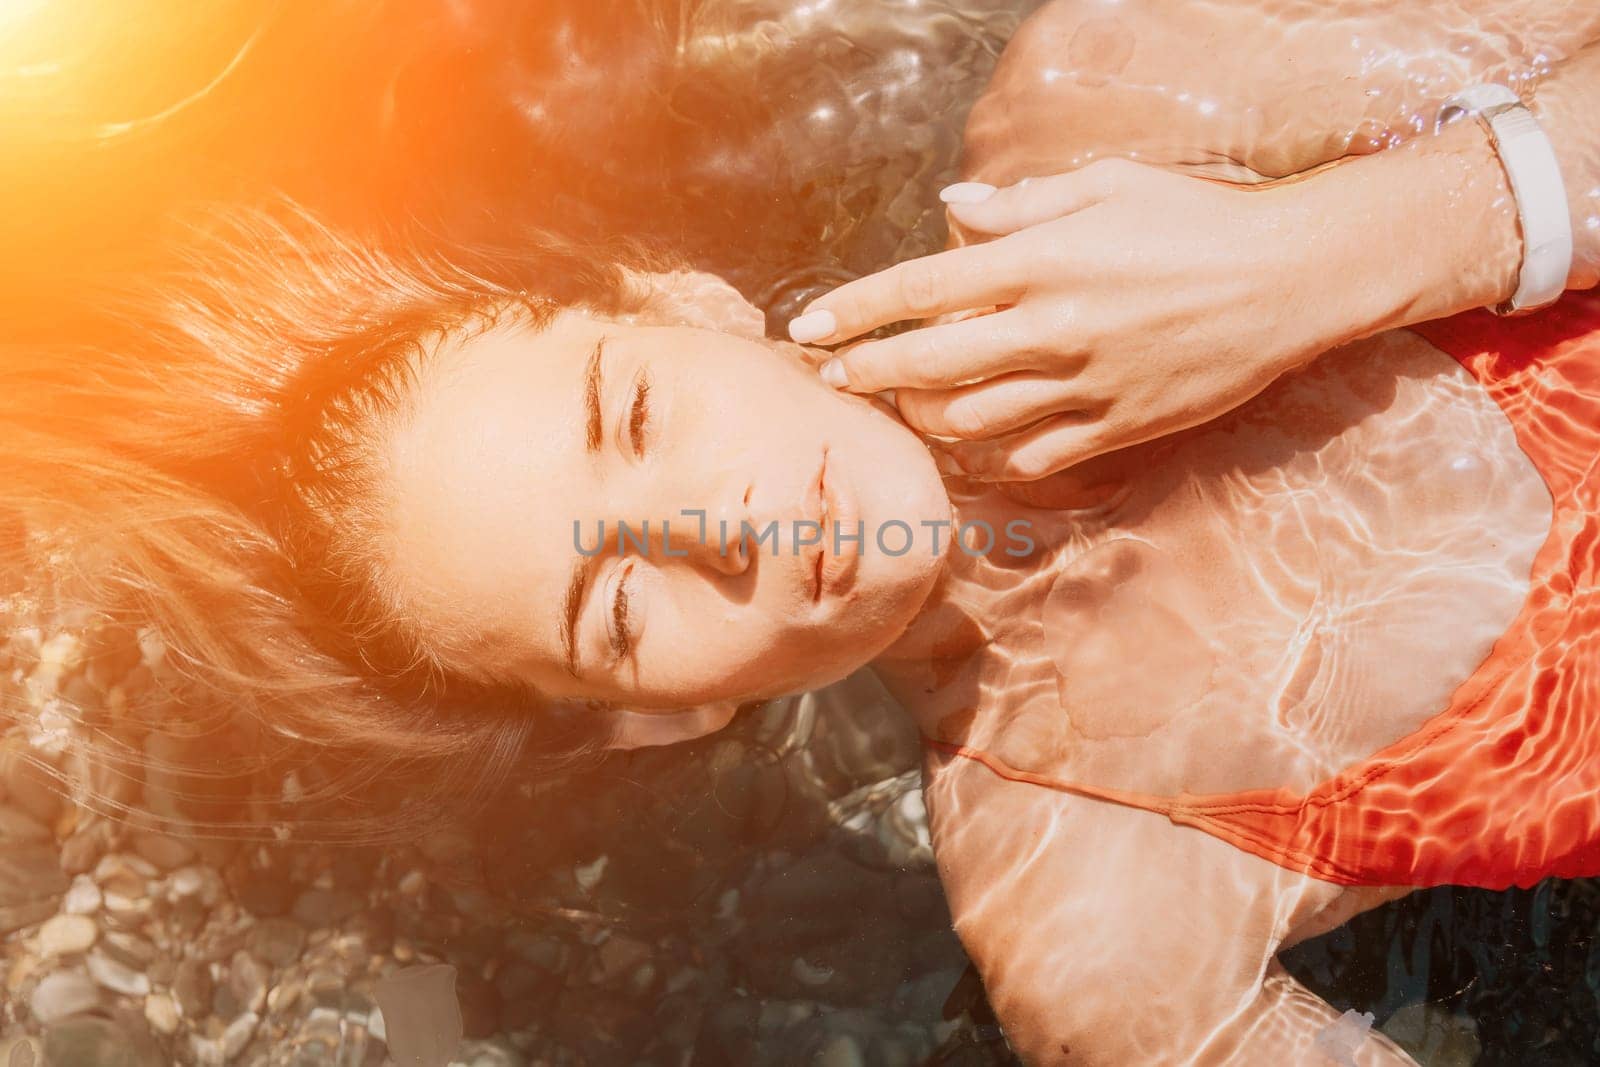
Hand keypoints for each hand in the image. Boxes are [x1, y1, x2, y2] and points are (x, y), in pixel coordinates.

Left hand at [788, 160, 1366, 480]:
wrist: (1290, 280)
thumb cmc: (1196, 220)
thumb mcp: (1107, 187)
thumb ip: (1020, 205)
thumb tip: (952, 209)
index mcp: (1042, 260)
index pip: (920, 288)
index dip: (855, 309)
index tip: (810, 326)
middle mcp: (1053, 327)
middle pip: (928, 364)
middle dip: (867, 373)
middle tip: (834, 379)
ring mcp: (1084, 384)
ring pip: (970, 420)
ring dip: (922, 416)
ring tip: (902, 405)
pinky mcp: (1117, 426)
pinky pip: (1031, 457)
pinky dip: (987, 458)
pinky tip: (968, 448)